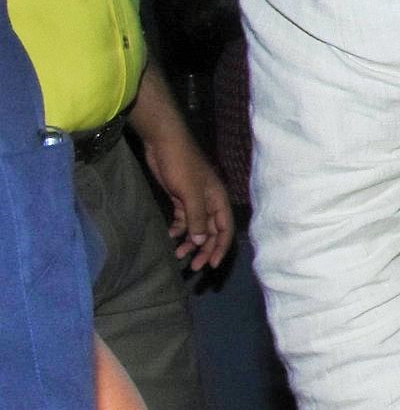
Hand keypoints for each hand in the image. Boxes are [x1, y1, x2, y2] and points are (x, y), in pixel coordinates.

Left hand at [136, 118, 232, 271]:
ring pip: (197, 227)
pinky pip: (184, 219)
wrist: (163, 142)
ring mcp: (195, 200)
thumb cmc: (180, 165)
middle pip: (212, 231)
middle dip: (204, 249)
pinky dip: (179, 229)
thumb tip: (202, 240)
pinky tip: (171, 236)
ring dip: (190, 241)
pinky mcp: (180, 197)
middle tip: (193, 266)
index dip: (220, 248)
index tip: (211, 265)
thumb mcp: (189, 193)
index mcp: (218, 199)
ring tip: (178, 254)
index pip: (224, 229)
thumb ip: (197, 217)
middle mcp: (210, 202)